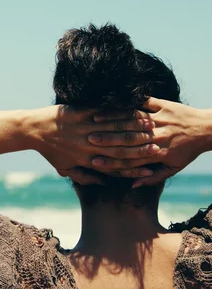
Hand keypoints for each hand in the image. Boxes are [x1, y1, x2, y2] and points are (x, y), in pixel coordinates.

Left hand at [30, 105, 158, 184]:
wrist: (33, 130)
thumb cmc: (49, 151)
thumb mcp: (64, 168)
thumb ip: (84, 177)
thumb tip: (102, 183)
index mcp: (85, 160)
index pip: (114, 168)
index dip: (133, 170)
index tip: (149, 171)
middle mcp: (87, 146)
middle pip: (119, 150)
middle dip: (140, 150)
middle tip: (159, 148)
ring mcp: (84, 128)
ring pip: (115, 131)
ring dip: (135, 130)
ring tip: (152, 129)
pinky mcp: (80, 112)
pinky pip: (103, 112)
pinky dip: (119, 112)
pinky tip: (132, 111)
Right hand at [88, 97, 211, 186]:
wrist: (208, 129)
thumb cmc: (188, 151)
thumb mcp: (173, 168)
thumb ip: (153, 178)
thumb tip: (132, 185)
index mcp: (160, 153)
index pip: (131, 158)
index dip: (111, 160)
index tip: (94, 160)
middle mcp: (159, 136)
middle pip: (128, 138)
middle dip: (107, 139)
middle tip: (88, 139)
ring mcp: (161, 119)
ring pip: (133, 119)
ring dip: (112, 119)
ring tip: (94, 120)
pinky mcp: (164, 105)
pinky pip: (143, 103)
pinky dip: (126, 104)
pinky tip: (112, 104)